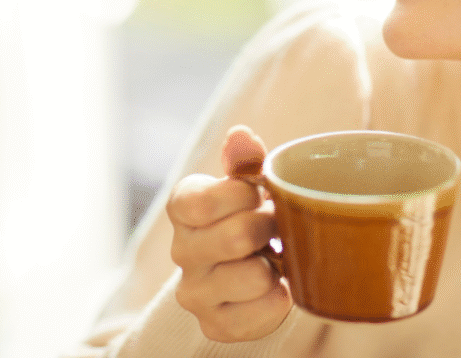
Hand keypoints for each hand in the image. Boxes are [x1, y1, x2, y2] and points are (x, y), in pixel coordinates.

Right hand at [167, 125, 291, 341]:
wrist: (258, 265)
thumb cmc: (254, 214)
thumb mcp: (251, 183)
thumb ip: (244, 161)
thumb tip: (242, 135)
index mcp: (184, 208)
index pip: (200, 202)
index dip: (240, 196)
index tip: (257, 194)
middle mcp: (181, 251)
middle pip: (234, 238)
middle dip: (268, 229)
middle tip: (275, 227)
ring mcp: (194, 292)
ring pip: (253, 278)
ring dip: (276, 267)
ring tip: (272, 259)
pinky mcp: (215, 324)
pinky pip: (261, 314)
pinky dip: (279, 300)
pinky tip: (275, 288)